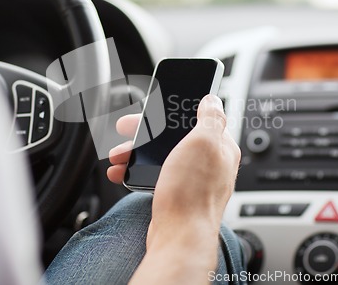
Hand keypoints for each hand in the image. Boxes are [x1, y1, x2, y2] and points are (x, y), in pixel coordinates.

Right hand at [109, 95, 240, 283]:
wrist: (179, 237)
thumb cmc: (193, 193)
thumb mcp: (202, 142)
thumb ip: (210, 117)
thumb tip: (213, 100)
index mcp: (219, 146)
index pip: (198, 117)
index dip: (175, 110)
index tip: (156, 106)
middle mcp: (208, 162)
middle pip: (174, 135)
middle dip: (146, 131)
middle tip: (126, 127)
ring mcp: (192, 178)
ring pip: (161, 155)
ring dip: (136, 151)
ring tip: (118, 155)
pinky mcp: (177, 193)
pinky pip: (155, 174)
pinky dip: (137, 170)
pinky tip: (122, 172)